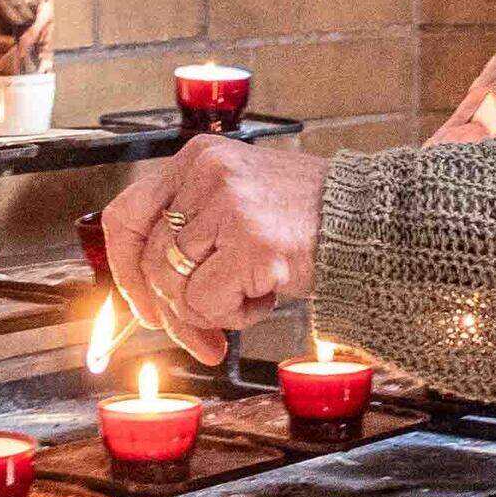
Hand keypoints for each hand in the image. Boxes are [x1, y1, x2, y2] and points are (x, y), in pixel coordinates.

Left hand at [103, 138, 330, 364]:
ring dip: (212, 310)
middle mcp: (207, 175)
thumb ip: (194, 234)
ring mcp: (228, 207)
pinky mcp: (250, 243)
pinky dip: (234, 315)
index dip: (125, 269)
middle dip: (171, 311)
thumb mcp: (240, 202)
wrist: (370, 221)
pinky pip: (208, 303)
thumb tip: (150, 303)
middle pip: (149, 261)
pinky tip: (266, 296)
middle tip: (200, 337)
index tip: (144, 304)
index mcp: (198, 159)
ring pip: (176, 286)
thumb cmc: (308, 218)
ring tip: (253, 294)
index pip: (127, 216)